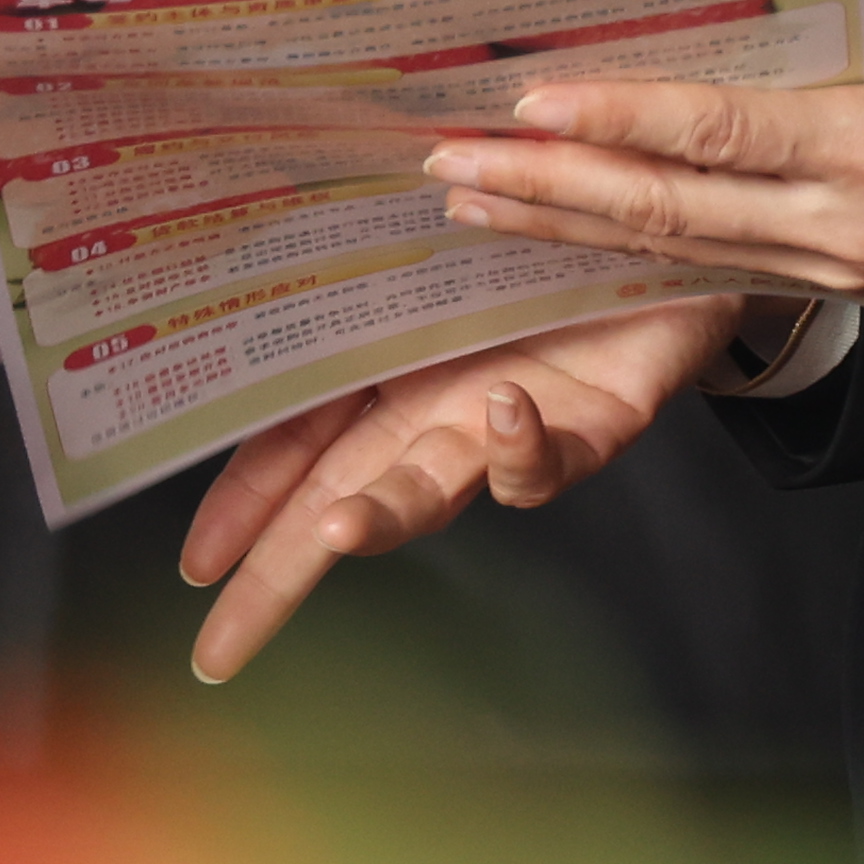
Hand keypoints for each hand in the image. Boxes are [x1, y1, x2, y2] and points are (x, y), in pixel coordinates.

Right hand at [176, 294, 743, 681]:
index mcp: (385, 373)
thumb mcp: (417, 257)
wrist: (666, 217)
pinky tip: (501, 416)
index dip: (242, 509)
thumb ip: (345, 297)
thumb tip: (246, 307)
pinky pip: (554, 458)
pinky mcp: (596, 423)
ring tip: (334, 530)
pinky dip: (523, 449)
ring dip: (382, 515)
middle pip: (340, 498)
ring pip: (434, 489)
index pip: (292, 452)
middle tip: (225, 646)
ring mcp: (512, 424)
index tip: (197, 573)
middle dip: (280, 574)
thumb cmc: (542, 243)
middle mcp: (439, 412)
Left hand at [418, 0, 863, 298]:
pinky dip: (627, 248)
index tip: (529, 100)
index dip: (617, 118)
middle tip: (451, 161)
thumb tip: (680, 10)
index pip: (719, 132)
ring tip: (474, 200)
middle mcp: (846, 221)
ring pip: (674, 250)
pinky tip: (561, 229)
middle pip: (669, 208)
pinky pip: (713, 266)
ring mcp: (837, 267)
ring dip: (564, 225)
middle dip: (548, 186)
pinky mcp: (835, 287)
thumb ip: (803, 32)